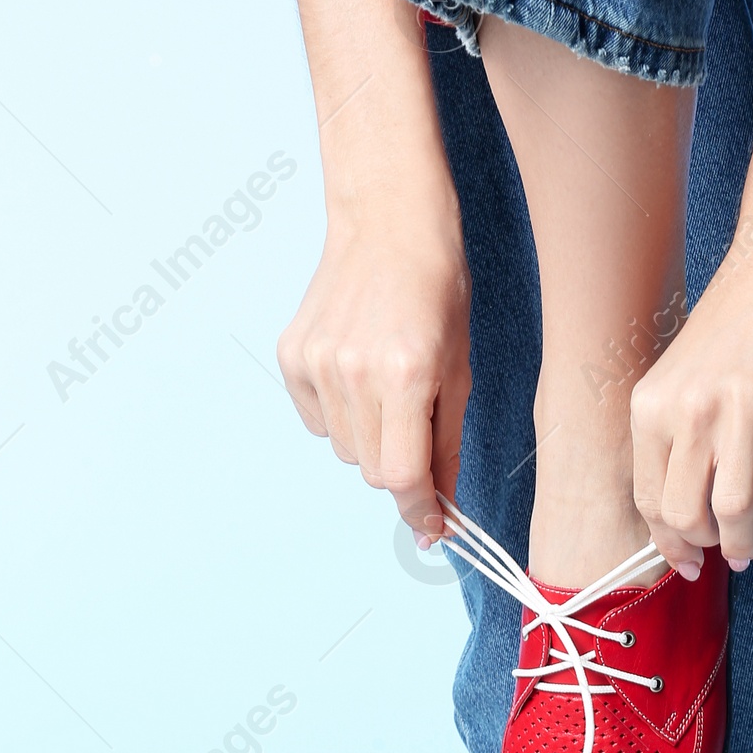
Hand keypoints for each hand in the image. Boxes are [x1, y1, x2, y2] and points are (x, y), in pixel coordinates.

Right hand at [277, 208, 471, 535]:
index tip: (433, 529)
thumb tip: (440, 515)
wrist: (388, 224)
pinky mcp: (291, 357)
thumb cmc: (438, 292)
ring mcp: (316, 364)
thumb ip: (447, 447)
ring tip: (387, 386)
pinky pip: (316, 423)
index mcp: (406, 375)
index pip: (403, 478)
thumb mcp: (460, 370)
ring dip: (369, 438)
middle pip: (372, 471)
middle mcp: (354, 373)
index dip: (421, 511)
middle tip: (417, 426)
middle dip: (401, 467)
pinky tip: (357, 373)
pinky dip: (340, 415)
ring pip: (344, 450)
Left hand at [628, 211, 752, 574]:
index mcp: (652, 404)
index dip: (666, 542)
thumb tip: (692, 499)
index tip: (684, 562)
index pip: (647, 498)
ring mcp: (739, 408)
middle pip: (683, 514)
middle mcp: (688, 409)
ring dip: (744, 545)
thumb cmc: (740, 319)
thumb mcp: (684, 375)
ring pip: (732, 512)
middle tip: (723, 556)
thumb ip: (680, 431)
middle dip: (704, 549)